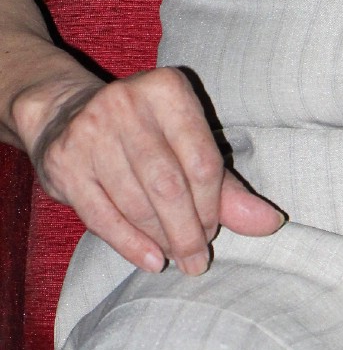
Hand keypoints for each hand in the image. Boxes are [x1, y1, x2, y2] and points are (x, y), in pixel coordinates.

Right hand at [13, 67, 284, 275]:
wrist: (66, 113)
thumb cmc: (145, 133)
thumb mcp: (187, 142)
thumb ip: (228, 185)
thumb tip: (272, 222)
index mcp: (167, 89)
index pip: (202, 160)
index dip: (213, 205)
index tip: (214, 230)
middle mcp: (127, 103)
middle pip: (169, 185)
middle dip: (188, 231)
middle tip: (197, 259)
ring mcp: (90, 131)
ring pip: (136, 203)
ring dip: (161, 239)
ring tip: (176, 257)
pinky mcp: (64, 162)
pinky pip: (103, 216)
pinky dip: (130, 246)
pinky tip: (151, 260)